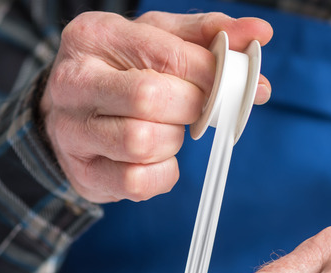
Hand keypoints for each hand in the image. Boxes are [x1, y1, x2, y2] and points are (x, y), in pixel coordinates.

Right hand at [39, 11, 272, 202]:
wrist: (72, 112)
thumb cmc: (123, 70)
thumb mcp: (160, 39)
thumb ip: (209, 34)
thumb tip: (259, 34)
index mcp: (94, 36)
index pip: (166, 55)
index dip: (210, 74)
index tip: (229, 83)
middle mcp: (73, 82)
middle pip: (150, 98)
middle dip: (190, 108)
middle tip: (196, 109)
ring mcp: (71, 131)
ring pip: (142, 142)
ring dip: (172, 141)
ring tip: (168, 130)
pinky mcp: (83, 174)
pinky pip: (138, 181)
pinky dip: (162, 173)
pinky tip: (157, 158)